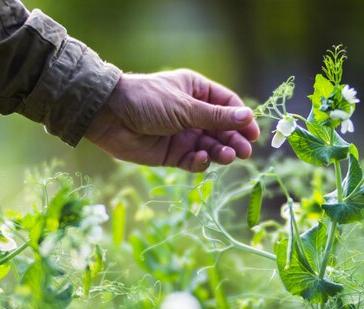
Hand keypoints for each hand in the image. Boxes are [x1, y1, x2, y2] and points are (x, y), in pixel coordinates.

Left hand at [85, 69, 259, 171]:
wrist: (109, 117)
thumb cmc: (147, 101)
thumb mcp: (185, 107)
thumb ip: (216, 117)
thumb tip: (248, 117)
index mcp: (197, 91)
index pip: (227, 105)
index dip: (242, 118)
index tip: (253, 133)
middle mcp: (192, 113)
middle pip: (222, 129)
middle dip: (234, 140)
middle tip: (245, 152)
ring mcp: (182, 134)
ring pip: (210, 147)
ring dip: (220, 152)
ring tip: (227, 156)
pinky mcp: (172, 154)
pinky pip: (192, 160)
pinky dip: (200, 162)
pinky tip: (201, 159)